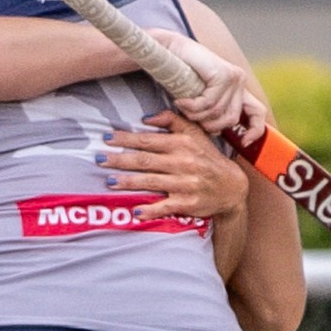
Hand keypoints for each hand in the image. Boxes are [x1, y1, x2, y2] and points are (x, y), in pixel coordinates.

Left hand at [98, 112, 250, 221]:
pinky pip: (165, 207)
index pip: (148, 140)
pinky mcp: (188, 203)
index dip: (126, 139)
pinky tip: (135, 212)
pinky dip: (150, 210)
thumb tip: (146, 118)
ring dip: (128, 182)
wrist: (232, 186)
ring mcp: (185, 184)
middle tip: (98, 159)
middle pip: (145, 161)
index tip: (106, 138)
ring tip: (108, 182)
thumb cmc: (207, 157)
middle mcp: (183, 163)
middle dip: (120, 160)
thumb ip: (172, 121)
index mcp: (182, 144)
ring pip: (151, 182)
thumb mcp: (196, 134)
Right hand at [145, 29, 265, 143]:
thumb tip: (220, 133)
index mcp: (237, 88)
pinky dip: (191, 106)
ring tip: (183, 106)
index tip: (243, 143)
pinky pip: (209, 103)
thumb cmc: (179, 74)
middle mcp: (238, 81)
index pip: (258, 112)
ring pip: (218, 113)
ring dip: (196, 115)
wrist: (166, 49)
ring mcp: (232, 76)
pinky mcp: (223, 74)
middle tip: (191, 117)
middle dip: (209, 125)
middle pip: (232, 119)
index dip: (254, 130)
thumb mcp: (200, 99)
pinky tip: (180, 100)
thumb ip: (214, 112)